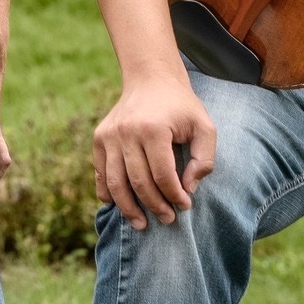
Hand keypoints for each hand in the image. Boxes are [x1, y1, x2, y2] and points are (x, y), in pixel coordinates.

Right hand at [92, 72, 215, 229]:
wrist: (150, 79)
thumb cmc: (181, 106)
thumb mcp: (205, 127)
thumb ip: (205, 159)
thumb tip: (188, 188)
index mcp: (153, 129)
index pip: (163, 175)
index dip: (175, 196)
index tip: (186, 206)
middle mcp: (126, 132)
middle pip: (139, 182)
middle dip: (155, 206)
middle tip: (168, 219)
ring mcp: (109, 135)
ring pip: (115, 183)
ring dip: (128, 208)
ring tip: (142, 224)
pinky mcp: (99, 138)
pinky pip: (101, 173)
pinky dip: (107, 193)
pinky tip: (118, 206)